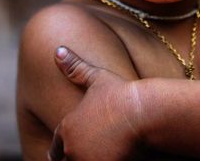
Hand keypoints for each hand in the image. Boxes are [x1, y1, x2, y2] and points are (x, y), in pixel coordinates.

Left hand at [48, 46, 144, 160]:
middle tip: (87, 151)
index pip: (56, 147)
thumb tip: (58, 50)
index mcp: (67, 127)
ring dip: (87, 159)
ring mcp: (85, 160)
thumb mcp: (97, 78)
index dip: (61, 148)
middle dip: (75, 155)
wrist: (143, 113)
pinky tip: (114, 157)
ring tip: (100, 153)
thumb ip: (75, 68)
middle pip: (66, 160)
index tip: (65, 151)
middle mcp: (72, 147)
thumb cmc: (121, 93)